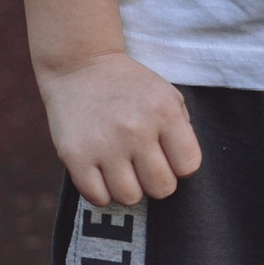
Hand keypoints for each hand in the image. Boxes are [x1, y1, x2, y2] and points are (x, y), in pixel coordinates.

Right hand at [38, 53, 202, 207]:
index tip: (166, 155)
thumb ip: (182, 131)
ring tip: (122, 169)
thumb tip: (183, 170)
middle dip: (155, 180)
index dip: (179, 166)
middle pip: (162, 188)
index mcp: (164, 112)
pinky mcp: (75, 156)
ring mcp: (104, 144)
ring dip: (128, 188)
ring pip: (130, 198)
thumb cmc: (130, 87)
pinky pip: (98, 198)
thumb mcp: (167, 96)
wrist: (79, 66)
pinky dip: (102, 192)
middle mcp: (136, 129)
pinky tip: (101, 174)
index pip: (188, 166)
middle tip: (143, 164)